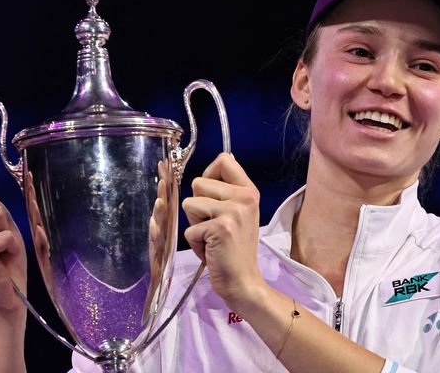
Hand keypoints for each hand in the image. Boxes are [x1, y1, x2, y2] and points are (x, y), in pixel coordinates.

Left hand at [182, 153, 264, 309]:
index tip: (212, 196)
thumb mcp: (240, 212)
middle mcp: (244, 197)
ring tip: (212, 238)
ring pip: (189, 204)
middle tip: (215, 226)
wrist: (243, 281)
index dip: (209, 175)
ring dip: (195, 225)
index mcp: (249, 191)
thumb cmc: (235, 249)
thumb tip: (225, 158)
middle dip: (198, 207)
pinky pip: (189, 229)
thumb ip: (229, 189)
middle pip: (198, 183)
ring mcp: (233, 211)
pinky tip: (212, 251)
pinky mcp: (220, 228)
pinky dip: (195, 243)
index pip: (224, 160)